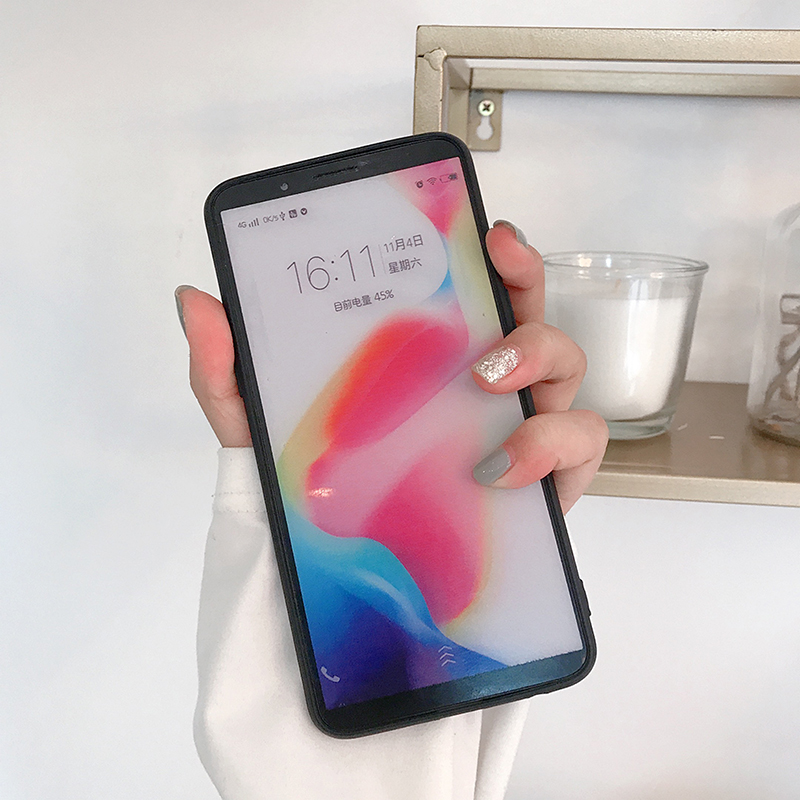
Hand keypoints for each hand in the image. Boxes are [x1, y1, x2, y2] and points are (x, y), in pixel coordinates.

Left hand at [176, 221, 607, 510]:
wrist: (343, 567)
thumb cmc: (311, 480)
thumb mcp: (259, 420)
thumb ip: (226, 364)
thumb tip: (195, 298)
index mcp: (434, 353)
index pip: (481, 287)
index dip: (501, 255)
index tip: (490, 235)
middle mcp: (487, 380)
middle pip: (536, 313)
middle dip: (529, 293)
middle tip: (487, 303)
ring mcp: (524, 424)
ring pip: (568, 370)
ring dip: (540, 365)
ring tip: (487, 387)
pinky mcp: (547, 478)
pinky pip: (580, 446)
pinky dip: (554, 446)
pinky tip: (504, 468)